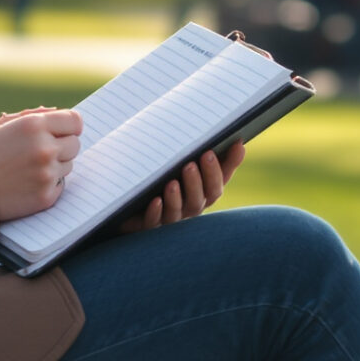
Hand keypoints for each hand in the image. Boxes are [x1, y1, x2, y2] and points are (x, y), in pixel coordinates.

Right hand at [0, 108, 83, 219]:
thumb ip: (29, 117)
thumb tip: (55, 112)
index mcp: (33, 125)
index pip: (74, 121)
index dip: (69, 126)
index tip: (63, 132)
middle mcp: (44, 148)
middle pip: (75, 144)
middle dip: (62, 146)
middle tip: (40, 153)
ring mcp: (46, 173)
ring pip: (68, 165)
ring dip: (55, 166)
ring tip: (27, 169)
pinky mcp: (45, 196)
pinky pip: (59, 186)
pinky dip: (48, 185)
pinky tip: (26, 184)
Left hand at [121, 143, 244, 232]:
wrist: (124, 198)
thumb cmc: (157, 172)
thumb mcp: (177, 160)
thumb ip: (200, 150)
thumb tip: (231, 135)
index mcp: (200, 191)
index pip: (218, 182)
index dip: (228, 166)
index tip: (235, 144)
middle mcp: (188, 207)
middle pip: (201, 199)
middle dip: (201, 179)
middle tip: (197, 160)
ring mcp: (168, 217)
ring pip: (178, 211)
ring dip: (177, 197)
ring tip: (172, 182)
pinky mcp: (146, 225)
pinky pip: (152, 223)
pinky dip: (155, 212)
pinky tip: (155, 200)